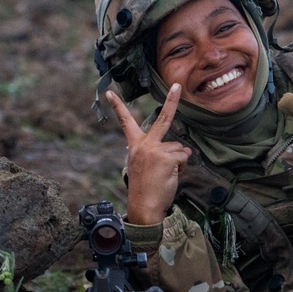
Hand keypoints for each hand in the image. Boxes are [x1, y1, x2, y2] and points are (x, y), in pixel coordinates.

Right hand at [106, 86, 191, 224]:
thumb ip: (158, 152)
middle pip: (163, 119)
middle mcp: (144, 144)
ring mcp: (156, 150)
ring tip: (165, 175)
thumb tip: (183, 151)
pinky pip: (184, 158)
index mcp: (135, 145)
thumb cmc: (145, 188)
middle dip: (172, 100)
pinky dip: (183, 168)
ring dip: (178, 162)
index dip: (117, 106)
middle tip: (177, 85)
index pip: (125, 122)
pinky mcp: (167, 158)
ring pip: (179, 149)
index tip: (109, 92)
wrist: (144, 206)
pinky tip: (171, 177)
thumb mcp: (145, 165)